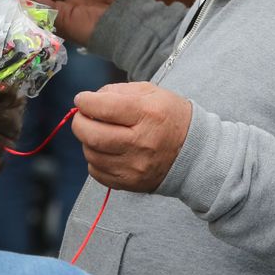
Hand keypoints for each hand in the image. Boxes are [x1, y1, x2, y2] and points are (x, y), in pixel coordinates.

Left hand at [71, 82, 192, 191]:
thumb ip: (118, 91)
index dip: (85, 101)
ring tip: (97, 132)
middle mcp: (141, 143)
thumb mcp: (151, 93)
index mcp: (148, 115)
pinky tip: (105, 150)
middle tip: (82, 116)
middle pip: (92, 135)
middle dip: (79, 122)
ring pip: (91, 154)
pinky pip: (96, 172)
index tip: (82, 99)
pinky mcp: (130, 183)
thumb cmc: (170, 118)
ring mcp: (135, 167)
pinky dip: (95, 159)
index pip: (104, 107)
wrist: (194, 153)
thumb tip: (89, 100)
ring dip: (87, 141)